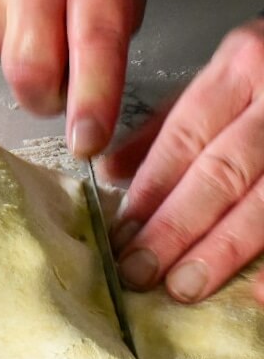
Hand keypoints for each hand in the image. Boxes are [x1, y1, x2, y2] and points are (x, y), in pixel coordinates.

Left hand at [101, 17, 263, 302]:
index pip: (185, 136)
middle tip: (138, 271)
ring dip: (224, 249)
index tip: (120, 234)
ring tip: (185, 286)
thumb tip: (109, 171)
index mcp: (243, 66)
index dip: (152, 190)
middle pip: (222, 171)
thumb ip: (170, 124)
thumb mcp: (228, 76)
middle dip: (176, 226)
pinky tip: (259, 293)